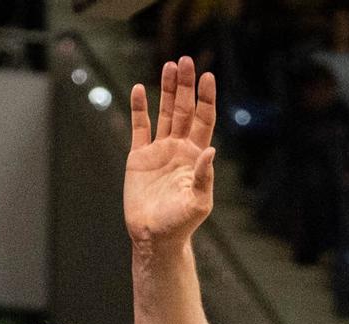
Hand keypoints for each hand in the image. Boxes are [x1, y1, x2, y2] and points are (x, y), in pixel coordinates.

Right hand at [125, 56, 216, 247]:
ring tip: (169, 66)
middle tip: (185, 61)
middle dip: (186, 86)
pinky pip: (139, 128)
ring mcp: (159, 150)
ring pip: (164, 113)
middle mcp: (179, 148)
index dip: (206, 99)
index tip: (207, 78)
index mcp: (196, 156)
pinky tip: (138, 90)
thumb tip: (210, 150)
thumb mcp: (198, 203)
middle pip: (184, 109)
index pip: (204, 120)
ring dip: (166, 90)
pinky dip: (138, 109)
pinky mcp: (139, 157)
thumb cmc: (180, 224)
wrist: (154, 237)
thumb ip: (204, 176)